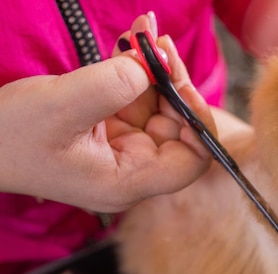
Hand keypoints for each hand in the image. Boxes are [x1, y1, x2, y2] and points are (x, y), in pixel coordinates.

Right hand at [0, 13, 213, 211]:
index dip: (198, 122)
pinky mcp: (108, 130)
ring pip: (157, 108)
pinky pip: (134, 98)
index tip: (181, 83)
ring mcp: (122, 148)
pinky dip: (135, 70)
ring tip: (144, 30)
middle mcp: (132, 168)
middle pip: (178, 127)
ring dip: (155, 68)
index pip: (192, 161)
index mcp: (128, 180)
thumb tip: (151, 66)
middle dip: (174, 82)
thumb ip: (111, 86)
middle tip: (158, 42)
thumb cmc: (10, 136)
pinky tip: (132, 41)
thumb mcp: (60, 107)